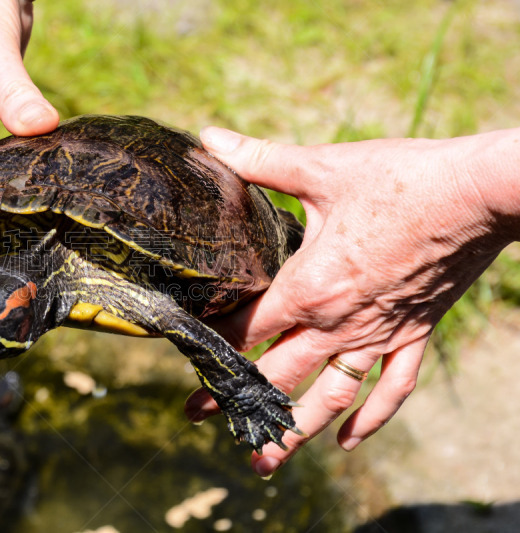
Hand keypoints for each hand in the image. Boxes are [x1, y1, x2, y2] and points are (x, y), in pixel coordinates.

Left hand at [186, 126, 519, 475]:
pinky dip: (371, 419)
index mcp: (312, 286)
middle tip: (197, 416)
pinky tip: (348, 441)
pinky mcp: (414, 333)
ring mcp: (380, 334)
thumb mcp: (322, 168)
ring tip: (263, 460)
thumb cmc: (401, 178)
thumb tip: (207, 137)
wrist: (480, 192)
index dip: (212, 342)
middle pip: (277, 373)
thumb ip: (259, 160)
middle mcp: (341, 322)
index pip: (248, 326)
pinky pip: (392, 388)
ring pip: (330, 396)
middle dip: (234, 396)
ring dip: (295, 430)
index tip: (185, 358)